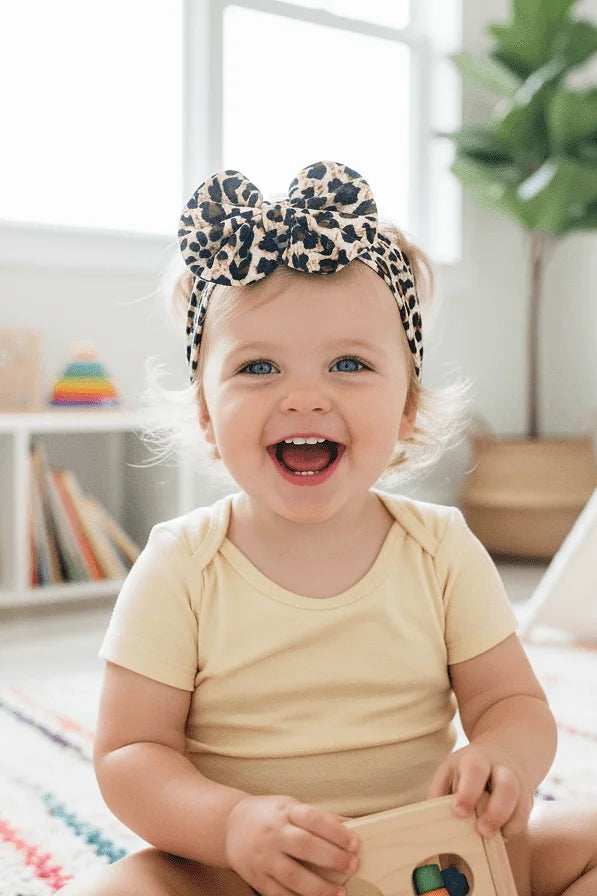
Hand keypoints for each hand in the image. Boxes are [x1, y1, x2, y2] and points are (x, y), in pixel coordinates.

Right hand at [225, 795, 359, 895]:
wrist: (230, 825)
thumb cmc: (270, 815)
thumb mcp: (292, 806)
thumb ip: (321, 817)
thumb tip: (353, 825)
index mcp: (285, 812)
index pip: (313, 819)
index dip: (336, 831)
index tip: (354, 843)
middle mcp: (274, 834)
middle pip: (305, 846)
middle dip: (332, 857)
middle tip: (352, 865)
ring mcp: (264, 858)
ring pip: (292, 875)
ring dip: (319, 887)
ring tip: (340, 892)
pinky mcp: (258, 879)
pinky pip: (279, 894)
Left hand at [427, 744, 533, 839]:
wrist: (502, 753)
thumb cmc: (466, 770)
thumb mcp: (449, 770)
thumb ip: (439, 791)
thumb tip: (432, 816)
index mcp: (477, 759)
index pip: (475, 770)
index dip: (468, 792)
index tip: (458, 811)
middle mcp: (501, 769)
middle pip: (506, 786)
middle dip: (495, 812)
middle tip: (481, 831)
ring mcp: (517, 784)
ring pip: (521, 802)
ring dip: (508, 823)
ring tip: (492, 837)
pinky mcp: (527, 799)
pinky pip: (525, 816)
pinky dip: (514, 828)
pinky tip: (500, 834)